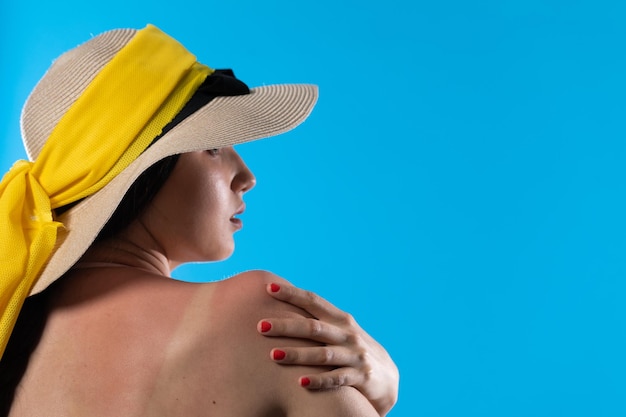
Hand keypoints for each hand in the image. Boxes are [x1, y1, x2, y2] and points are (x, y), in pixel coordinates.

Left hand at [257, 282, 398, 415]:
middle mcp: (347, 334)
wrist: (387, 379)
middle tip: (260, 326)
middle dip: (286, 326)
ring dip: (297, 354)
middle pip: (313, 327)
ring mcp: (355, 355)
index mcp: (340, 319)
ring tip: (273, 355)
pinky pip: (337, 379)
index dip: (292, 294)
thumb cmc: (352, 351)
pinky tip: (300, 383)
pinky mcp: (361, 377)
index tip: (269, 287)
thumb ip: (317, 322)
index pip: (313, 301)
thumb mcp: (339, 333)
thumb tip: (282, 308)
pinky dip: (319, 380)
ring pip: (323, 354)